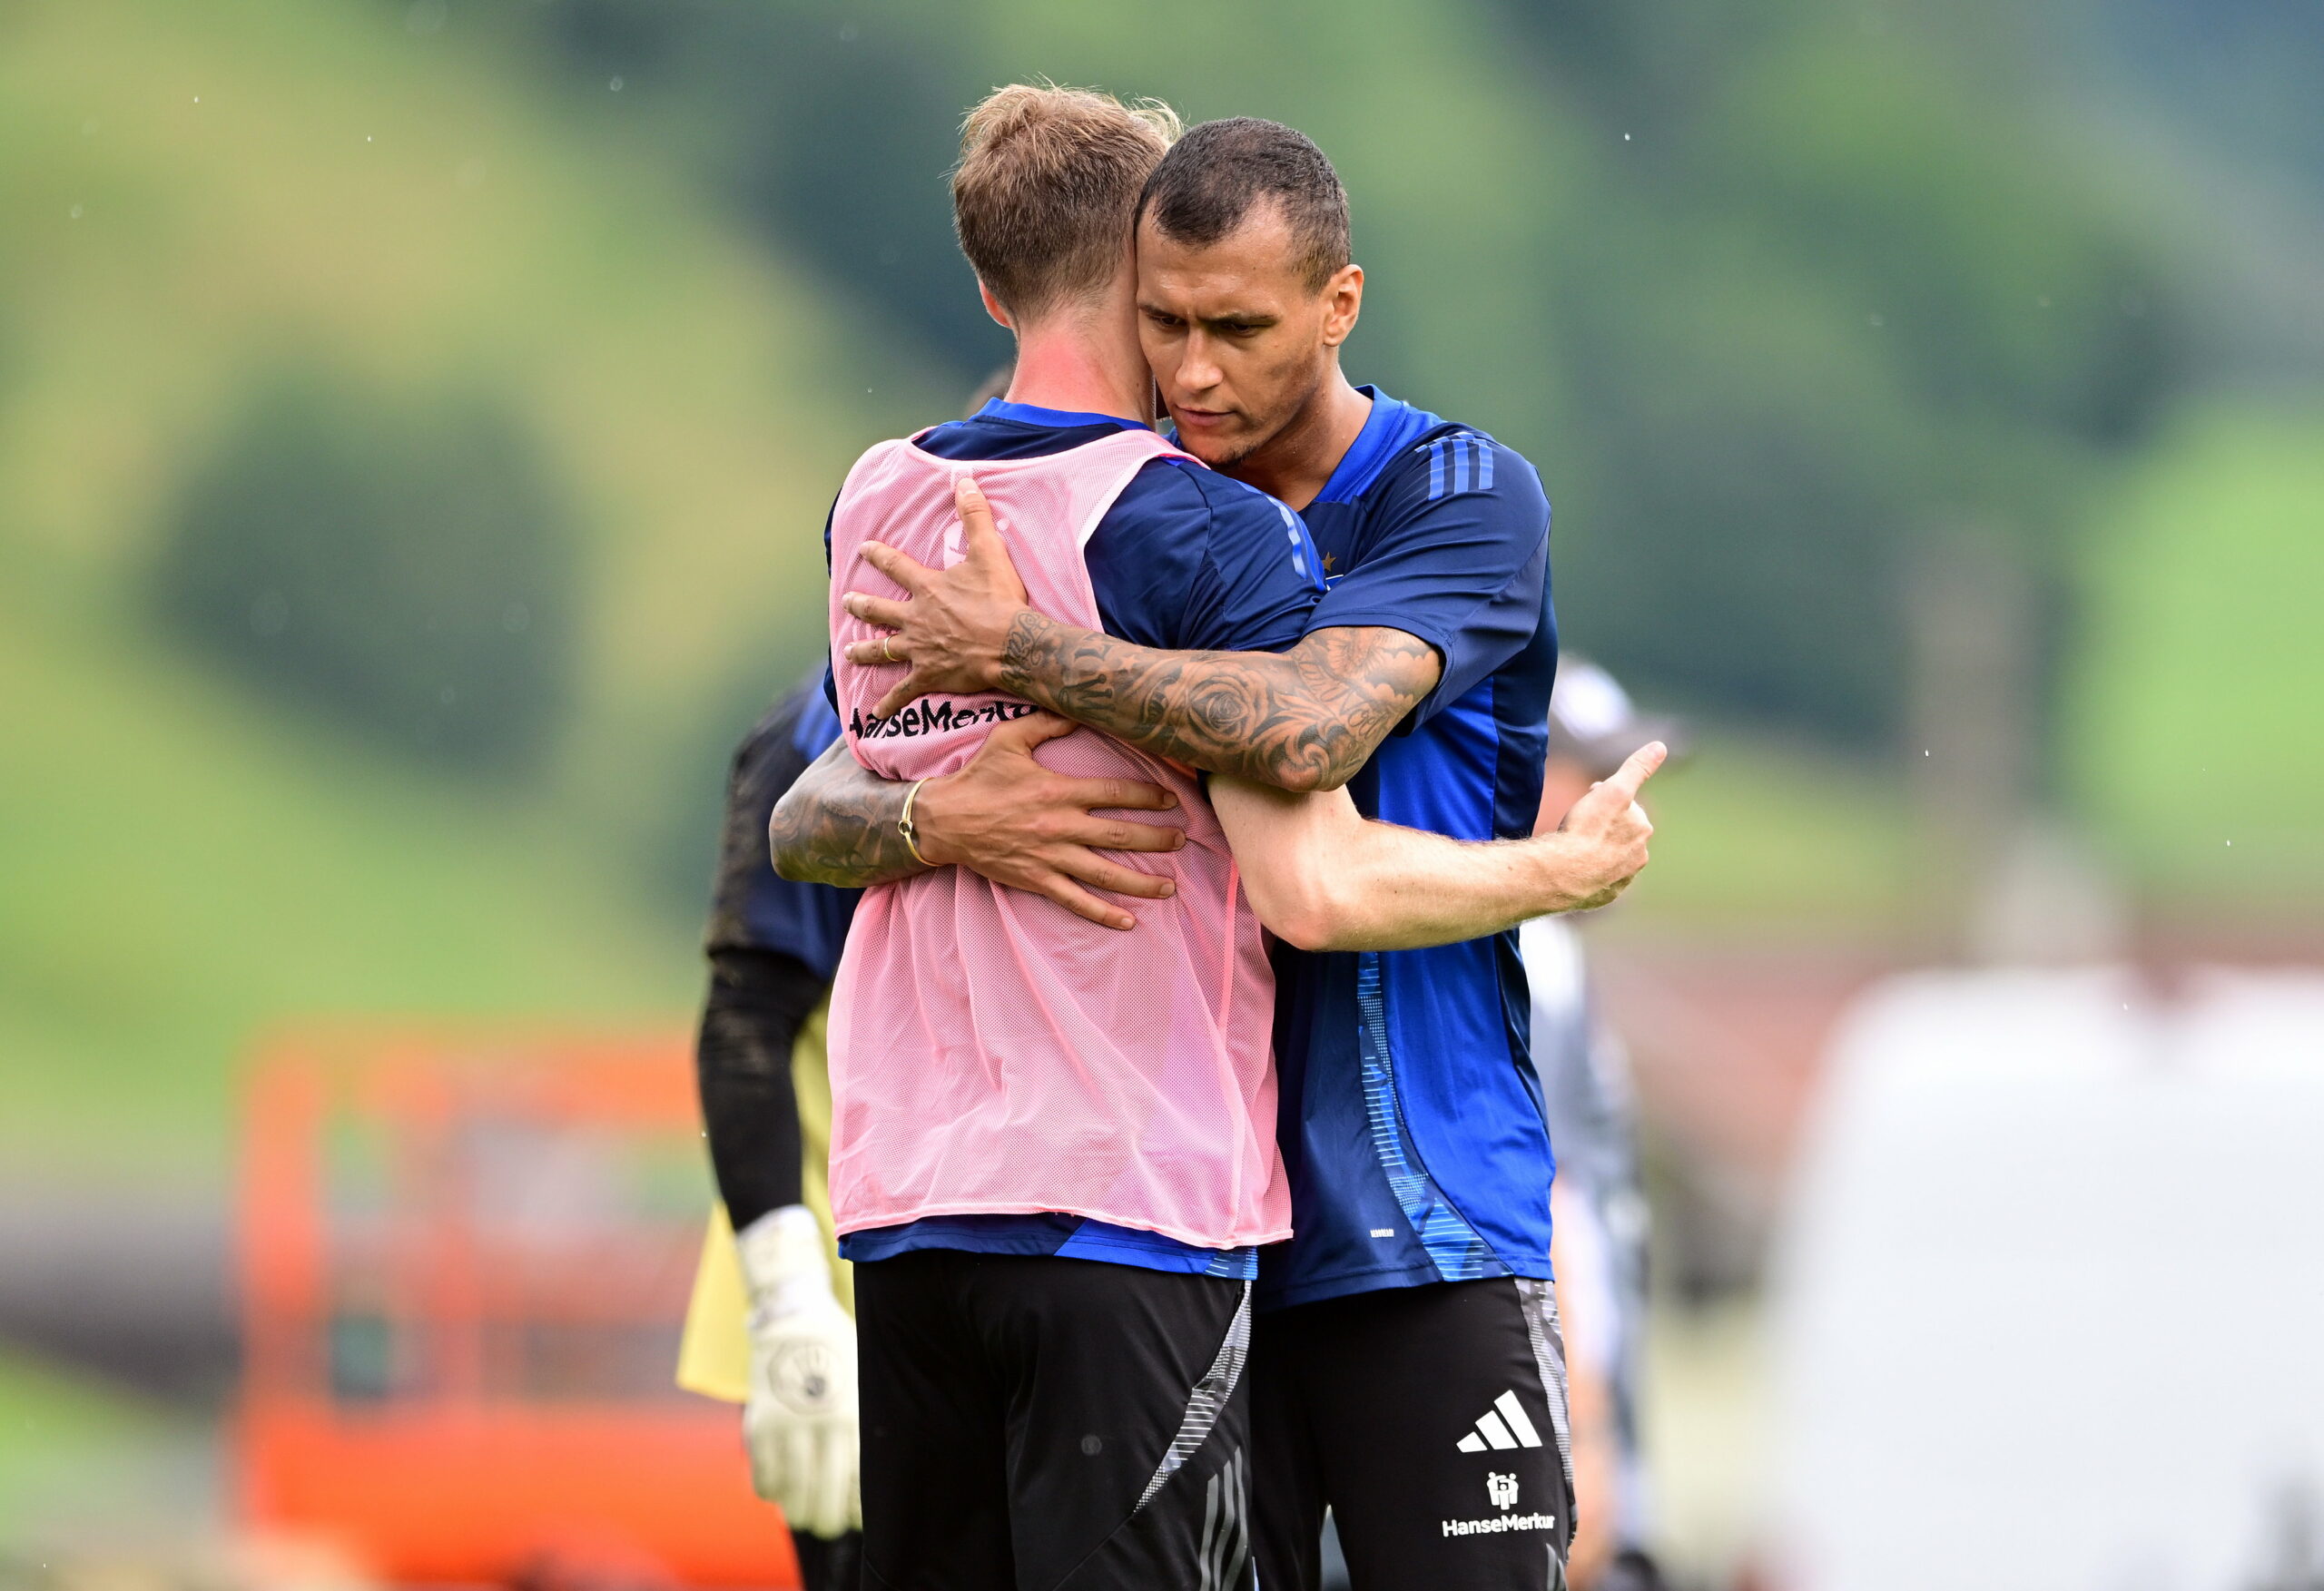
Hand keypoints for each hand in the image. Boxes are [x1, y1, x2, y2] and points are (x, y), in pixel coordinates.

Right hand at [736, 1208, 858, 1537]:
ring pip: (792, 1495)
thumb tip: (868, 1482)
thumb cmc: (840, 1354)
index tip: (857, 1517)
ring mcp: (788, 1425)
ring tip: (803, 1513)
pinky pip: (763, 1477)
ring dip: (798, 1512)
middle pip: (825, 1499)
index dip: (857, 1510)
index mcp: (854, 1415)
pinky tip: (779, 1488)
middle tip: (828, 1524)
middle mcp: (823, 1424)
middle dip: (828, 1522)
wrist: (796, 1318)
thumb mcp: (864, 1383)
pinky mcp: (759, 1424)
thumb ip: (864, 1428)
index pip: (859, 1484)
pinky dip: (770, 1491)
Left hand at [842, 474, 1028, 719]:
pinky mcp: (929, 677)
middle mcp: (915, 619)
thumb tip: (964, 481)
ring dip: (864, 652)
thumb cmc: (1000, 600)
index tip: (864, 549)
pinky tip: (874, 716)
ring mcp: (919, 650)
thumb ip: (975, 516)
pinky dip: (888, 705)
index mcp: (927, 589)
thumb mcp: (989, 552)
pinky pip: (903, 694)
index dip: (879, 556)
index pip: (896, 567)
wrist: (1010, 644)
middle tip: (847, 602)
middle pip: (879, 611)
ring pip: (882, 651)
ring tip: (848, 654)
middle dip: (861, 606)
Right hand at [913, 711, 1186, 930]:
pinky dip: (1103, 913)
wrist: (944, 819)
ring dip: (1142, 882)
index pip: (1115, 793)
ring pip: (1106, 873)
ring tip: (1170, 887)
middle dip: (1157, 839)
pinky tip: (1129, 922)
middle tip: (1182, 841)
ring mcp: (1050, 857)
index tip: (1171, 800)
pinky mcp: (1037, 880)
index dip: (1148, 796)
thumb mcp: (1009, 738)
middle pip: (1121, 835)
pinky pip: (1076, 901)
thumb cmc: (978, 777)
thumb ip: (1046, 724)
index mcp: (1059, 791)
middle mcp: (1060, 826)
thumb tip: (1076, 709)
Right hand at [1550, 741, 1665, 909]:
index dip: (1604, 800)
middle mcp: (1637, 858)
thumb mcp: (1614, 789)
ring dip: (1596, 851)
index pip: (1625, 808)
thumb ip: (1637, 768)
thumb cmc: (1588, 829)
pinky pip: (1597, 880)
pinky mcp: (1603, 897)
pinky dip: (1588, 872)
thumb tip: (1660, 746)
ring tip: (1573, 847)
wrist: (1564, 873)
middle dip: (1603, 826)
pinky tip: (1573, 867)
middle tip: (1578, 823)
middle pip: (1618, 834)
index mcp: (1642, 831)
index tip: (1588, 800)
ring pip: (1609, 859)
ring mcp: (1620, 880)